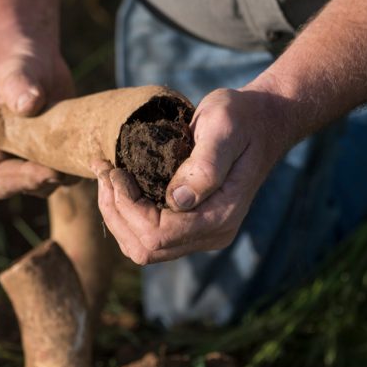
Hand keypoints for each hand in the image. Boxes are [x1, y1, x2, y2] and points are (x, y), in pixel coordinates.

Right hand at [0, 39, 76, 198]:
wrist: (35, 60)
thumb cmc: (15, 63)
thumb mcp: (15, 71)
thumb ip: (18, 87)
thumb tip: (28, 105)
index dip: (21, 181)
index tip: (49, 172)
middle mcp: (6, 159)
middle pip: (27, 187)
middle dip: (50, 180)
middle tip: (73, 168)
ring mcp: (32, 159)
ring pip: (51, 183)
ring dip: (69, 175)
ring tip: (87, 157)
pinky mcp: (56, 154)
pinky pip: (68, 171)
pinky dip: (82, 165)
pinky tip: (98, 153)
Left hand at [92, 86, 293, 264]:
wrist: (262, 121)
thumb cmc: (241, 118)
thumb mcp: (223, 129)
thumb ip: (205, 165)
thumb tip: (178, 200)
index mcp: (221, 216)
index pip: (158, 235)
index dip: (127, 207)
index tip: (115, 170)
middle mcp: (212, 234)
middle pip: (145, 248)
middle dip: (114, 210)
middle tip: (104, 169)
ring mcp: (202, 234)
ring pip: (141, 247)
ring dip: (115, 214)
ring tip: (107, 175)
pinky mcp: (191, 225)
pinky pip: (147, 235)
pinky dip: (125, 213)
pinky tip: (119, 184)